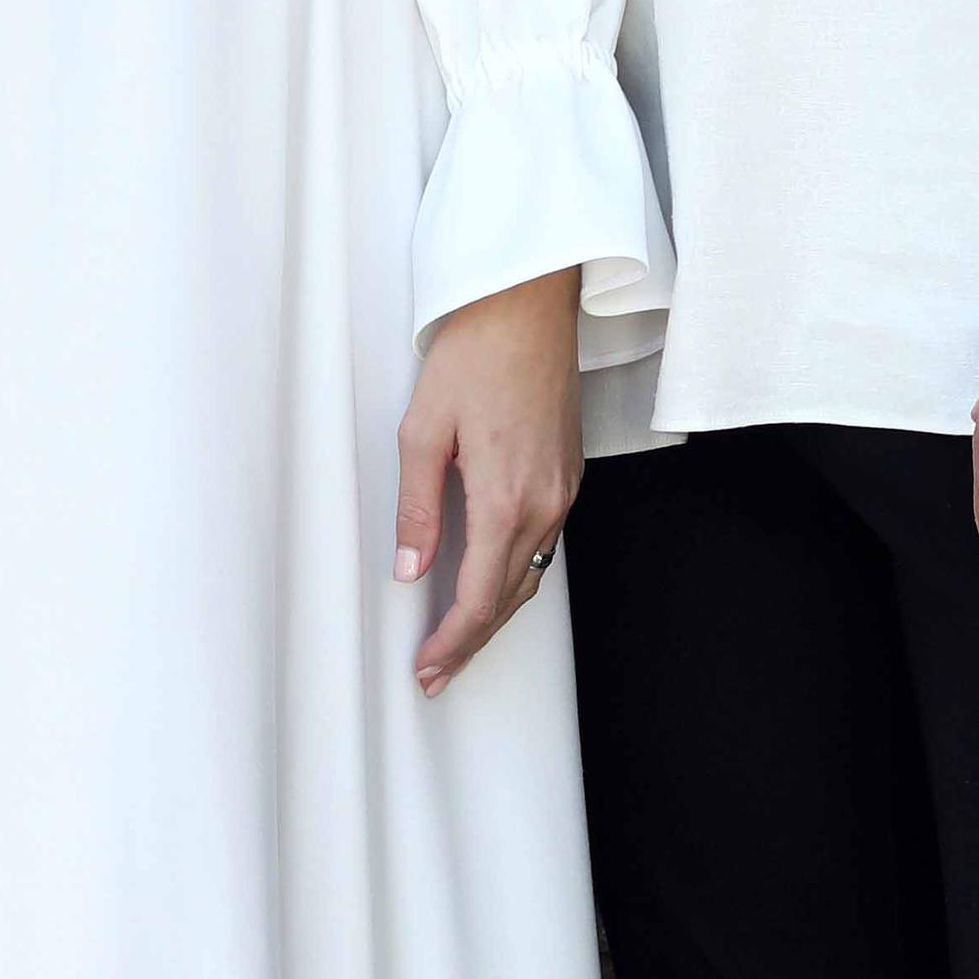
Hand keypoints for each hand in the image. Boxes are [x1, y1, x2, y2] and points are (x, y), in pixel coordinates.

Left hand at [396, 269, 584, 692]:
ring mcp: (563, 490)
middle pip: (509, 597)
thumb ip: (417, 507)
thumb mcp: (423, 430)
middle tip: (436, 675)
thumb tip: (410, 568)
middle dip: (471, 643)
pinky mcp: (568, 473)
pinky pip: (545, 544)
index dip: (451, 641)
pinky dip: (516, 578)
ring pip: (531, 575)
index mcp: (504, 497)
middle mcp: (544, 503)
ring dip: (495, 615)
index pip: (478, 596)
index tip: (425, 667)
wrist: (529, 303)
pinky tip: (492, 586)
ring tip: (459, 644)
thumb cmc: (474, 353)